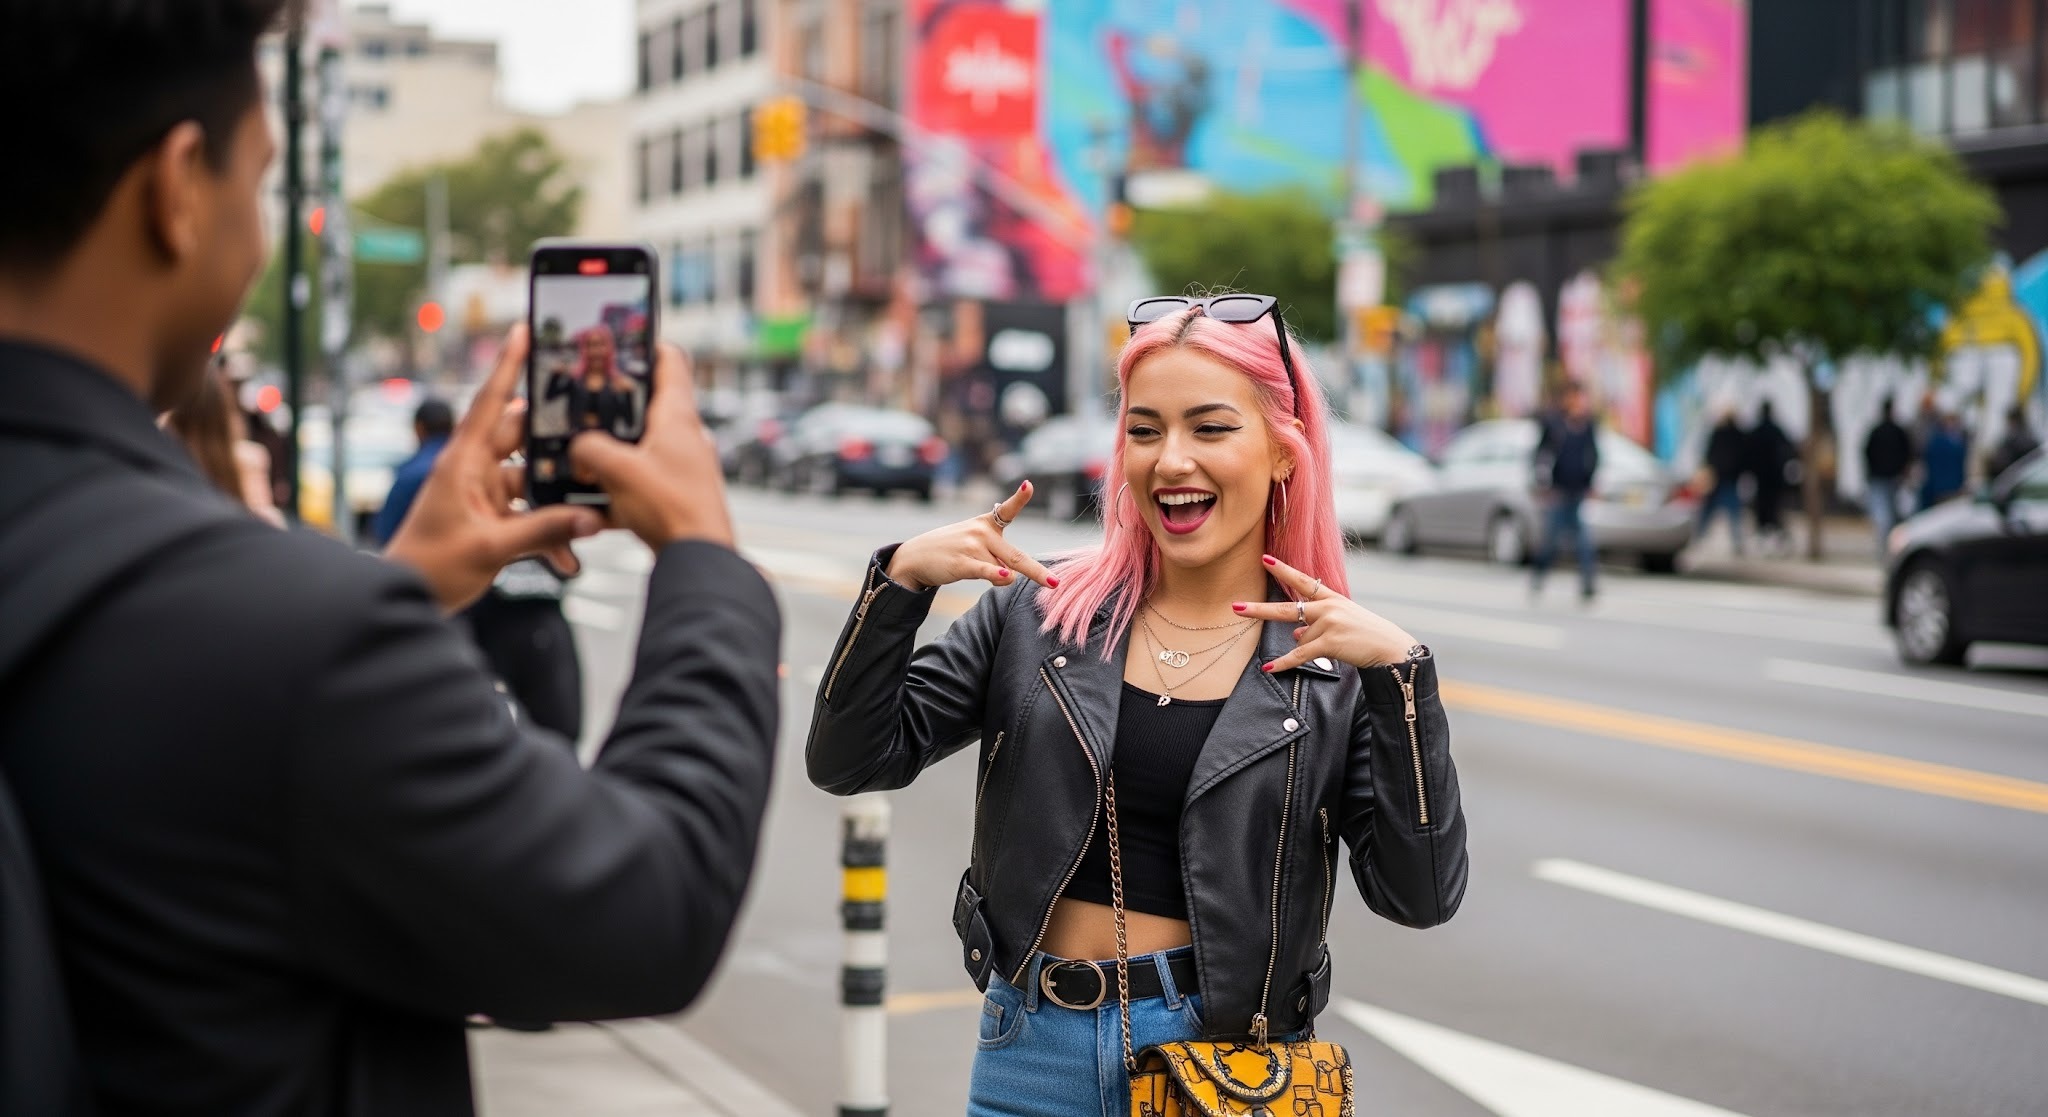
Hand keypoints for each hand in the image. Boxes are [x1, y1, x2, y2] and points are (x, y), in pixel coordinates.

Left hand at [384, 325, 604, 611]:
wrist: (408, 598)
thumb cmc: (430, 566)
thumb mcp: (490, 548)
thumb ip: (544, 531)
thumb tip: (589, 519)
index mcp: (462, 462)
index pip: (490, 403)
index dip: (508, 366)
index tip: (524, 331)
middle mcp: (473, 470)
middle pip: (523, 440)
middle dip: (557, 442)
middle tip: (590, 432)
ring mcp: (484, 493)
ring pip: (533, 482)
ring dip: (557, 503)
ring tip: (589, 516)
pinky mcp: (492, 517)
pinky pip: (530, 514)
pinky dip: (550, 533)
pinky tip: (566, 558)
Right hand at [568, 342, 733, 550]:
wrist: (699, 560)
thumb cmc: (673, 509)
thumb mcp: (617, 470)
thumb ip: (589, 449)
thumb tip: (579, 449)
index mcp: (678, 416)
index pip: (670, 360)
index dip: (645, 345)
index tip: (619, 341)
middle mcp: (684, 436)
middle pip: (647, 405)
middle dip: (612, 406)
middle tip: (582, 406)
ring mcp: (681, 466)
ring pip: (638, 447)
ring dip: (610, 452)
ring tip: (580, 458)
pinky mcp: (675, 495)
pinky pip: (638, 483)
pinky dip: (616, 490)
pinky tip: (592, 507)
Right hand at [885, 481, 1057, 590]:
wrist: (915, 557)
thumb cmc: (950, 550)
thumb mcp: (975, 548)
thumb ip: (997, 562)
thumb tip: (1008, 577)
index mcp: (987, 524)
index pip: (1006, 510)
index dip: (1020, 498)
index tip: (1028, 485)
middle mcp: (982, 533)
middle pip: (1016, 556)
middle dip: (1037, 572)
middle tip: (1055, 583)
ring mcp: (972, 547)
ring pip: (1001, 571)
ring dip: (997, 580)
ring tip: (975, 570)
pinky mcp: (962, 562)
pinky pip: (984, 570)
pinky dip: (995, 574)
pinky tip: (1003, 575)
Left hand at [1234, 554, 1416, 671]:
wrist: (1391, 649)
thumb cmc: (1368, 635)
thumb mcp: (1343, 622)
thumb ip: (1317, 624)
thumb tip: (1295, 634)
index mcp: (1332, 598)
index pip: (1303, 581)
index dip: (1283, 570)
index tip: (1265, 559)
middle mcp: (1328, 607)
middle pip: (1286, 607)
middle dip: (1259, 609)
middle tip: (1236, 606)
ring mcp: (1328, 623)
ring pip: (1301, 638)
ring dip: (1311, 647)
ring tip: (1336, 646)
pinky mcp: (1329, 641)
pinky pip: (1300, 654)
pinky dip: (1284, 663)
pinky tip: (1269, 668)